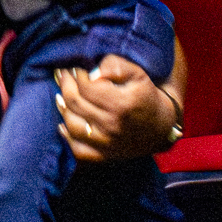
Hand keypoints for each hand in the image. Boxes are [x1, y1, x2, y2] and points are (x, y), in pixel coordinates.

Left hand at [55, 56, 178, 161]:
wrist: (161, 126)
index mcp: (121, 104)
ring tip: (61, 94)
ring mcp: (108, 143)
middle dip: (65, 85)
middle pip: (76, 103)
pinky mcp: (105, 155)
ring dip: (63, 108)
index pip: (87, 87)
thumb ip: (116, 66)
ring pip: (73, 125)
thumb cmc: (146, 96)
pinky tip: (64, 124)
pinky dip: (67, 138)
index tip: (75, 66)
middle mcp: (112, 126)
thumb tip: (94, 70)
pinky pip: (79, 151)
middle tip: (63, 74)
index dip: (77, 73)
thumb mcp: (138, 74)